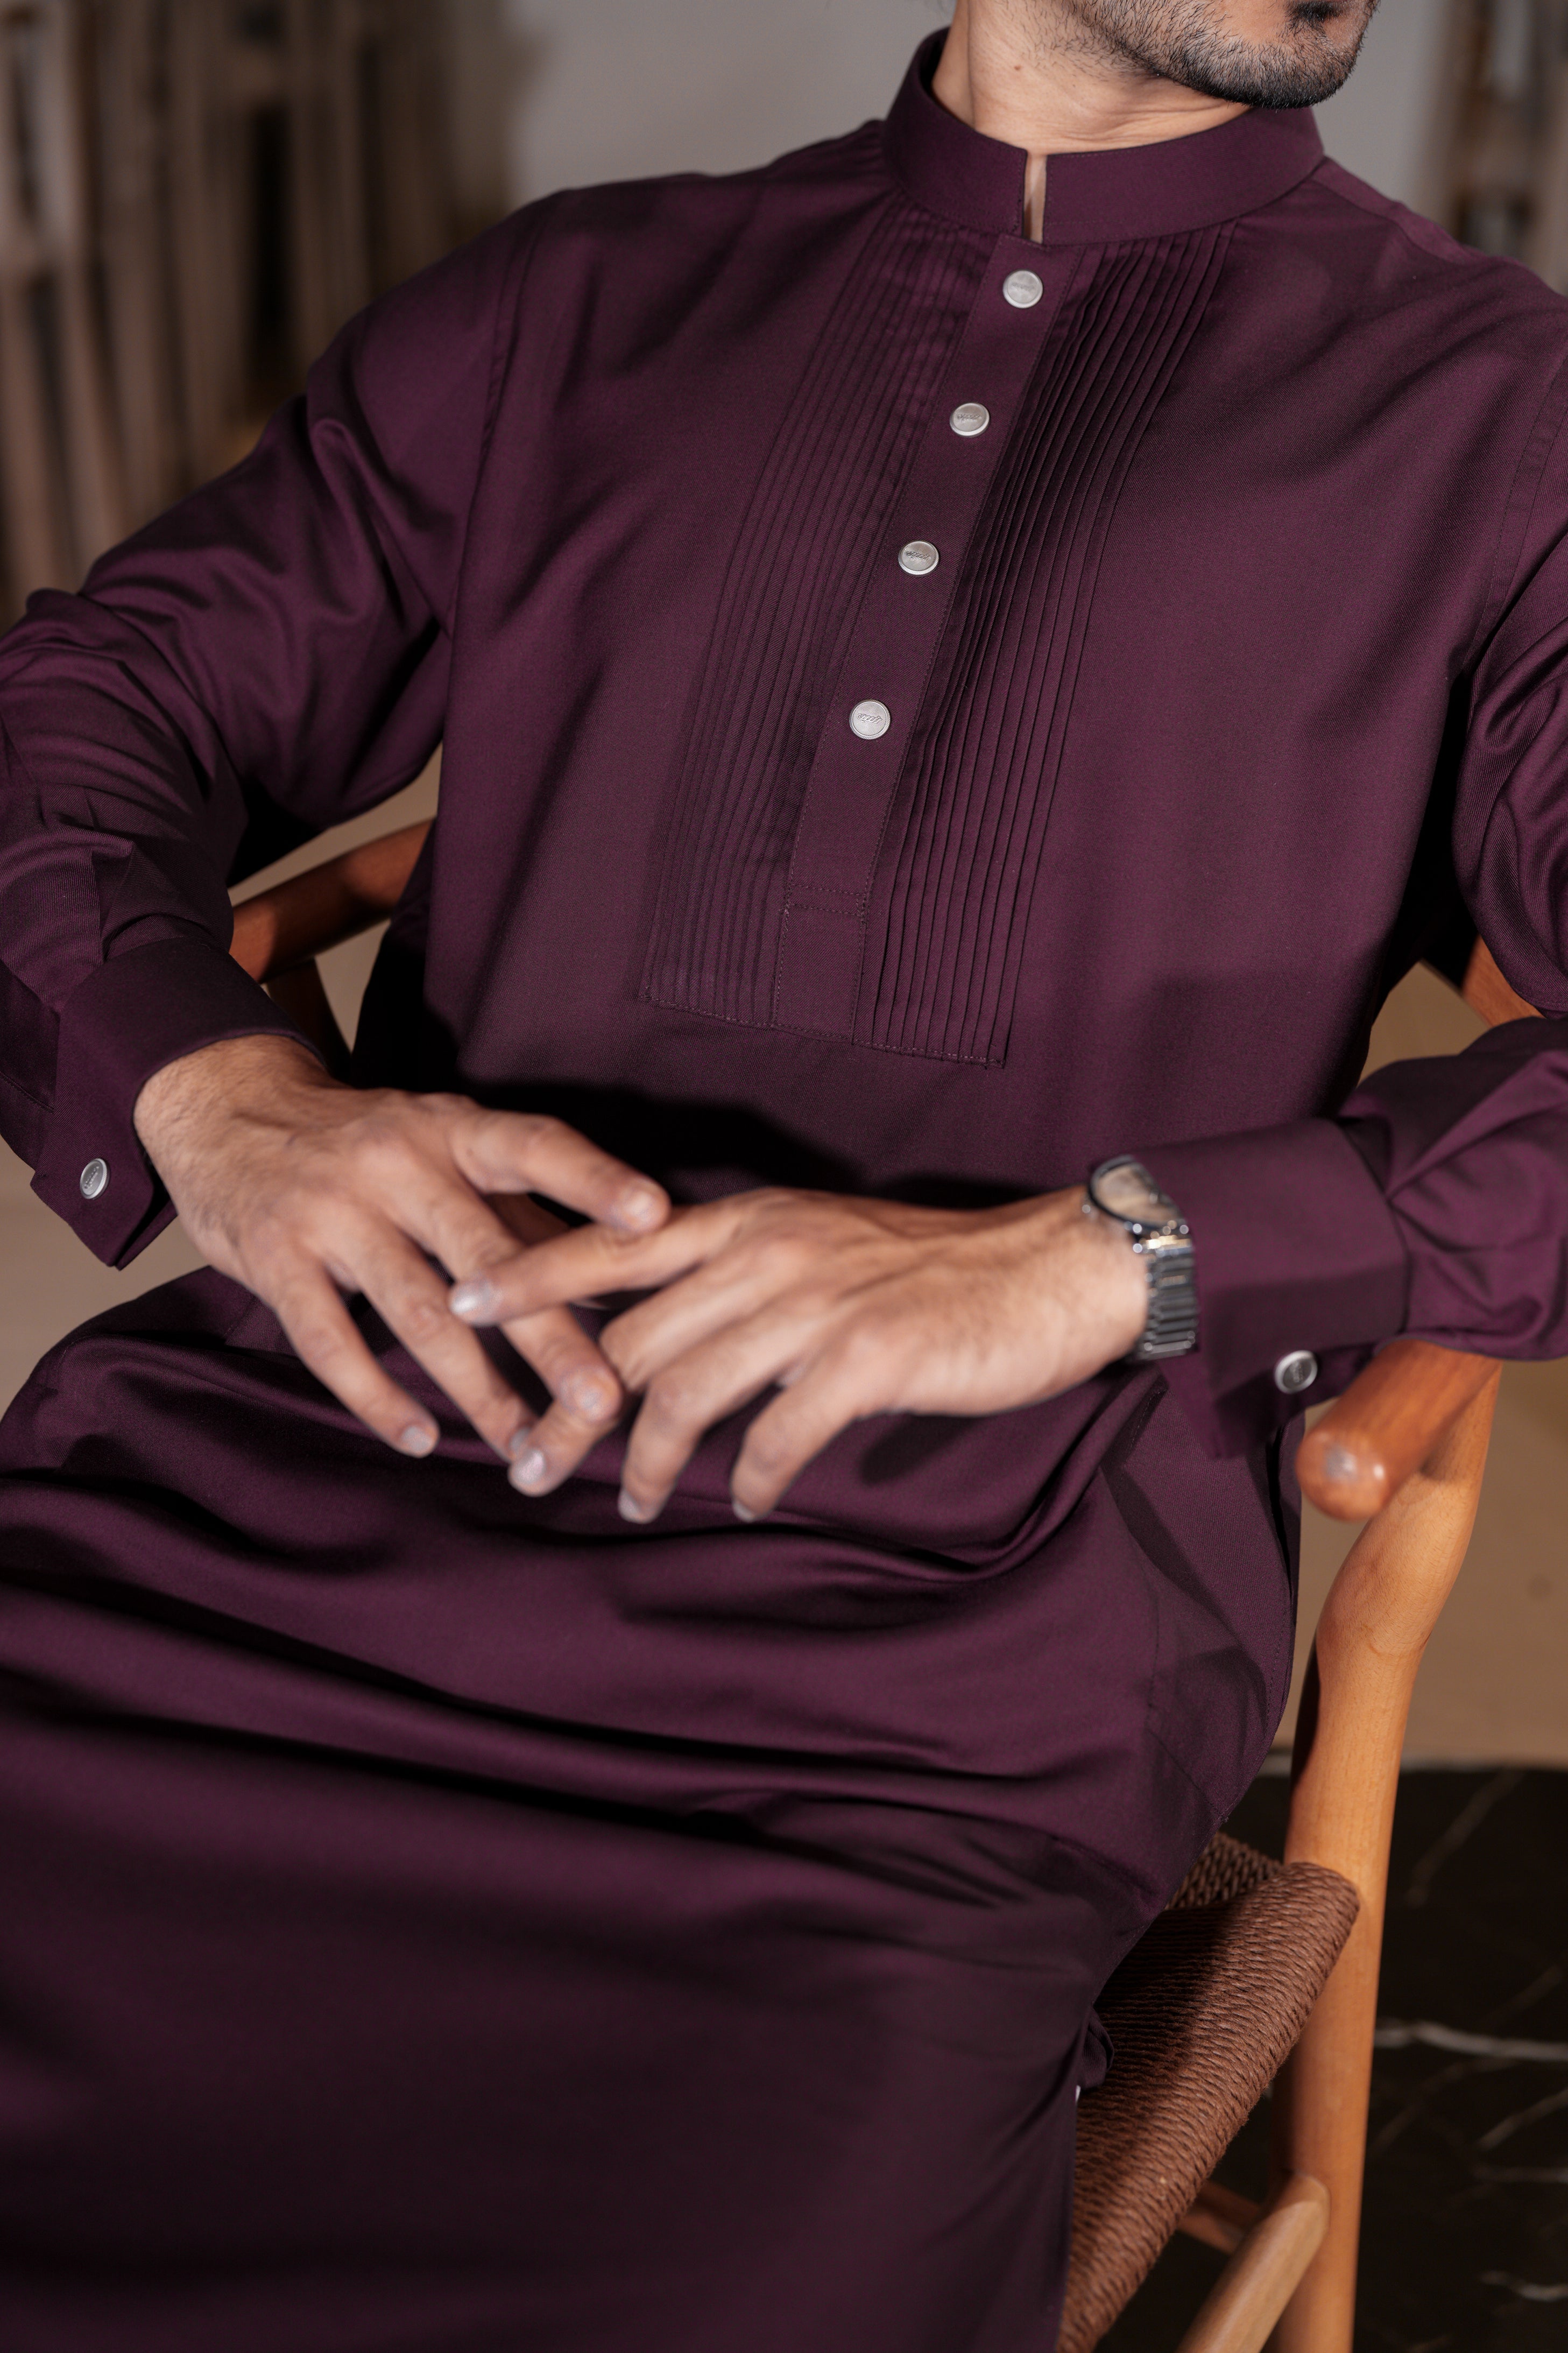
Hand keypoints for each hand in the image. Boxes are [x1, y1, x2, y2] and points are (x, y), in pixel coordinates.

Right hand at [133, 1034, 667, 1460]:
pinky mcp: (276, 1259)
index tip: (657, 1218)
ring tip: (526, 1449)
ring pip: (419, 1313)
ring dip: (477, 1391)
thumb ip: (525, 1211)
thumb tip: (620, 1278)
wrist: (227, 1113)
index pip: (534, 1145)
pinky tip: (422, 1439)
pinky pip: (333, 1344)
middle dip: (549, 1339)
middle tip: (604, 1406)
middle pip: (487, 1255)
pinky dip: (379, 1398)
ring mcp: (332, 1211)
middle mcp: (397, 1162)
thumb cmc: (368, 1146)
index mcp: (453, 1130)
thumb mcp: (446, 1151)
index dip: (594, 1180)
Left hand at [449, 1184, 1148, 1520]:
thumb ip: (746, 1273)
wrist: (1053, 1267)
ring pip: (688, 1389)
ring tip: (635, 1501)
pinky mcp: (868, 1357)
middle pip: (631, 1336)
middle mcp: (770, 1250)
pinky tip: (743, 1500)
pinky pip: (777, 1434)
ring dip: (650, 1460)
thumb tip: (673, 1331)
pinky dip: (751, 1477)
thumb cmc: (937, 1269)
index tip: (462, 1303)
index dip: (533, 1272)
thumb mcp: (824, 1244)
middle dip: (572, 1410)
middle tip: (534, 1465)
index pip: (613, 1242)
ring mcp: (818, 1303)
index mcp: (752, 1219)